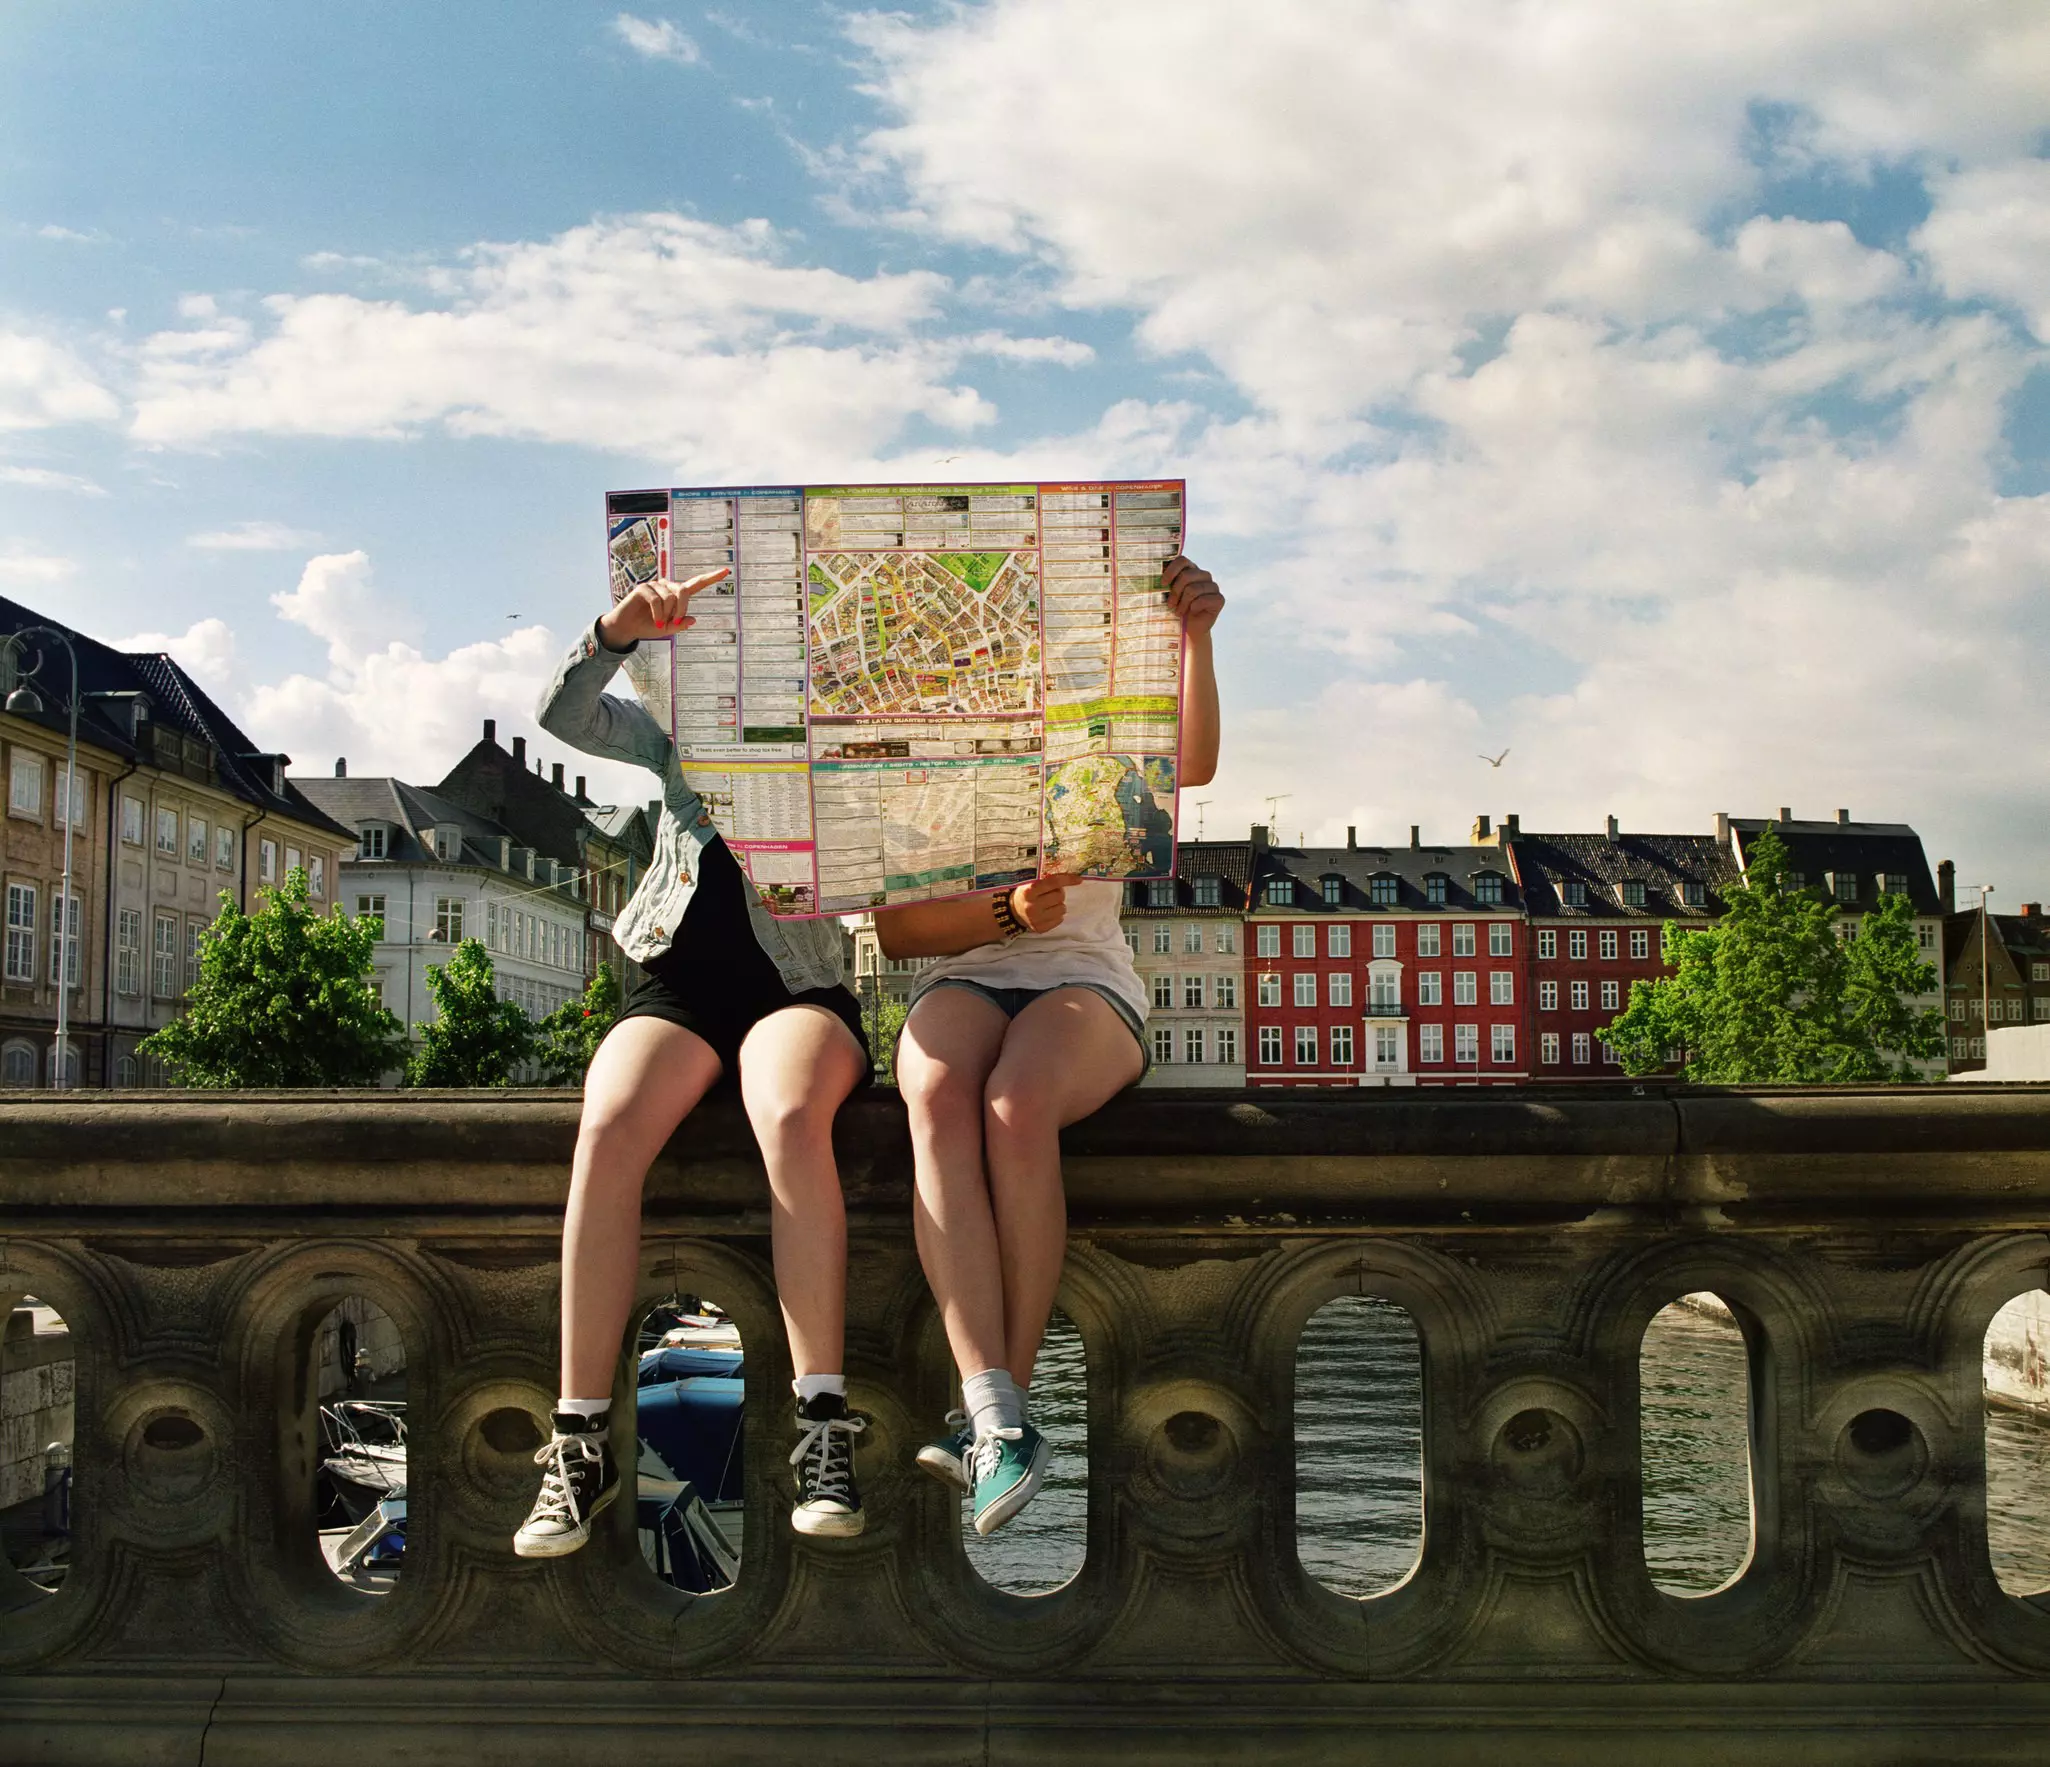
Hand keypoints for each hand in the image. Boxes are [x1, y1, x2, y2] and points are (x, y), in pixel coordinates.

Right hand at [598, 567, 730, 646]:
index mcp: (677, 594)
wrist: (627, 628)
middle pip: (684, 591)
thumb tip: (693, 619)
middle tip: (674, 623)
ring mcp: (655, 586)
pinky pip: (657, 600)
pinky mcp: (643, 588)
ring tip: (659, 623)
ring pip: (670, 598)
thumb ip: (680, 624)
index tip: (726, 571)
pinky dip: (657, 613)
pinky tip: (655, 621)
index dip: (711, 577)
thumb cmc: (648, 626)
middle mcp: (668, 586)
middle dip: (681, 609)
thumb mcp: (667, 629)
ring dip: (666, 614)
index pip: (697, 584)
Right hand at [1012, 873, 1081, 933]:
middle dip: (1059, 893)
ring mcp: (1036, 919)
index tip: (1079, 879)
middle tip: (1052, 893)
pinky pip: (1060, 919)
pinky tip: (1048, 912)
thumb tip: (1070, 876)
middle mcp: (1032, 906)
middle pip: (1060, 896)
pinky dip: (1057, 914)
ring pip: (1062, 908)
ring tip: (1049, 903)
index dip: (1068, 879)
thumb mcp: (1030, 883)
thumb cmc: (1026, 893)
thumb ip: (1046, 879)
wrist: (1013, 911)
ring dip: (1059, 904)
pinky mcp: (1040, 928)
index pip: (1053, 882)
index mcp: (1028, 891)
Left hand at [1162, 554, 1223, 637]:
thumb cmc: (1177, 610)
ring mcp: (1213, 586)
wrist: (1189, 629)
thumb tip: (1155, 578)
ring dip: (1183, 603)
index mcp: (1191, 570)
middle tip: (1170, 604)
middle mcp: (1203, 575)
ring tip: (1179, 612)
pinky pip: (1204, 600)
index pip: (1182, 561)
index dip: (1171, 570)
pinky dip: (1194, 607)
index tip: (1163, 583)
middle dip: (1175, 592)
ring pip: (1193, 589)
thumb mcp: (1168, 595)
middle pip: (1186, 576)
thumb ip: (1166, 584)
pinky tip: (1193, 612)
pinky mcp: (1219, 599)